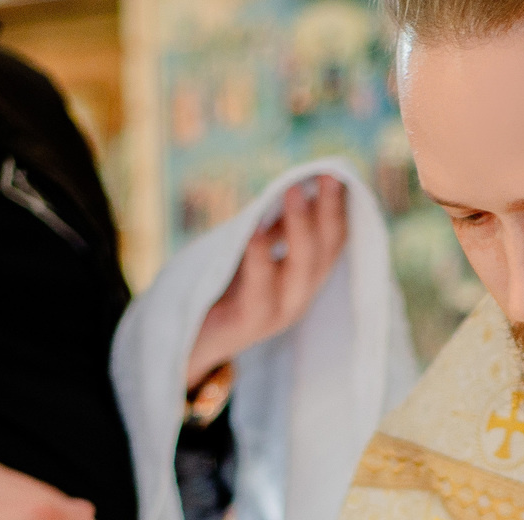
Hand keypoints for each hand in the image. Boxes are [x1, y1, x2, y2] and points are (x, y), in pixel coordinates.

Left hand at [183, 176, 349, 386]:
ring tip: (293, 190)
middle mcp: (297, 298)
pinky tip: (255, 230)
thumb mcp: (250, 254)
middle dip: (328, 213)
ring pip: (300, 272)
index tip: (338, 172)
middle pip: (323, 254)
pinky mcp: (247, 325)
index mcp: (301, 280)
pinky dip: (259, 260)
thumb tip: (295, 188)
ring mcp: (276, 314)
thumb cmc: (218, 291)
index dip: (338, 210)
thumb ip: (272, 230)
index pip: (332, 243)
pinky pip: (259, 293)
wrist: (185, 343)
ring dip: (300, 229)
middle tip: (327, 174)